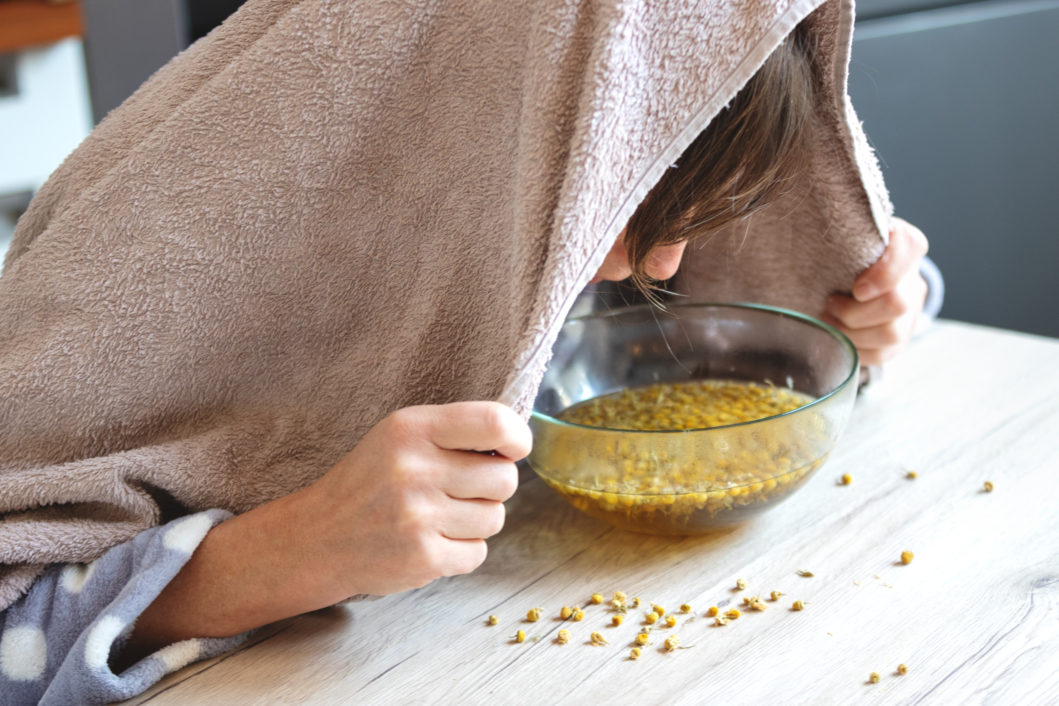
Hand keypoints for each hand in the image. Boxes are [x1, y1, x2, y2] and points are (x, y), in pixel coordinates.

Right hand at [306, 401, 529, 597]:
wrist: (319, 536)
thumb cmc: (370, 481)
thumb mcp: (400, 436)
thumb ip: (454, 432)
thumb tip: (517, 443)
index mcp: (412, 429)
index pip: (495, 423)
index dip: (518, 438)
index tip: (514, 450)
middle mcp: (415, 469)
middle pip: (505, 479)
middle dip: (493, 486)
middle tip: (462, 490)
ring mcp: (419, 516)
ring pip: (495, 518)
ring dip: (477, 520)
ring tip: (441, 516)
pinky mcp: (423, 557)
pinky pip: (479, 553)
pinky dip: (463, 550)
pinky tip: (433, 540)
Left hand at [823, 218, 928, 366]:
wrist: (848, 275)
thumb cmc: (840, 251)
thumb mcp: (841, 232)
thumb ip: (834, 225)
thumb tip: (798, 214)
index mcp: (903, 244)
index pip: (911, 247)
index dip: (886, 273)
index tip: (856, 288)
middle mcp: (913, 278)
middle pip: (897, 303)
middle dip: (854, 312)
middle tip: (828, 305)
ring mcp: (912, 311)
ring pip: (891, 334)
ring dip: (851, 332)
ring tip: (829, 321)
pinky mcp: (901, 338)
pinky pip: (884, 355)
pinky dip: (856, 350)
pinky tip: (838, 338)